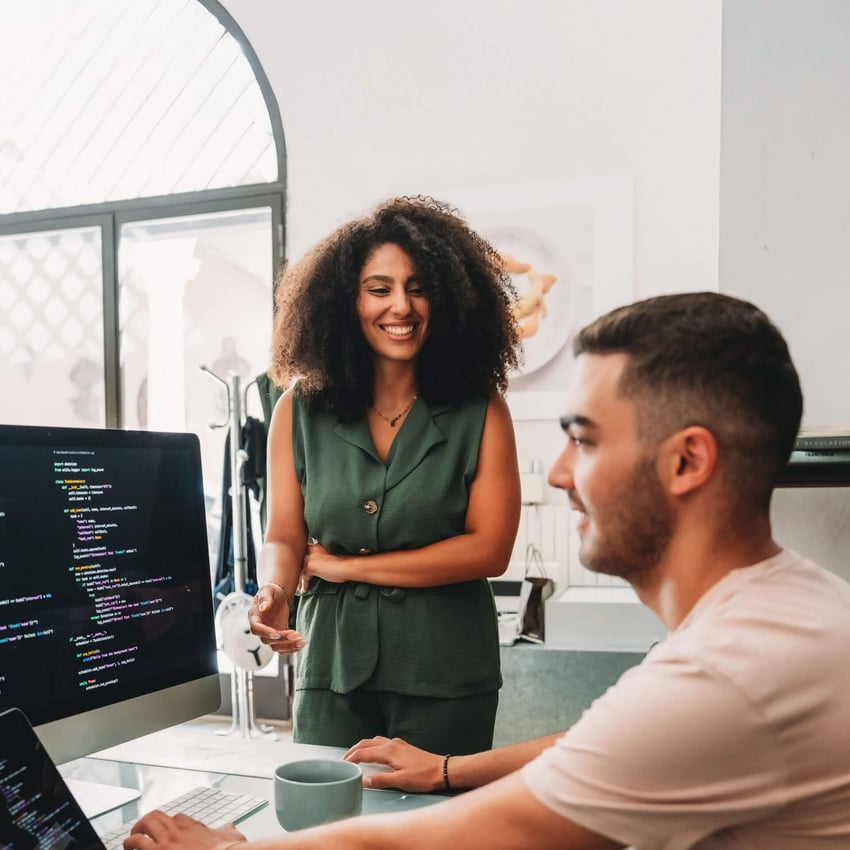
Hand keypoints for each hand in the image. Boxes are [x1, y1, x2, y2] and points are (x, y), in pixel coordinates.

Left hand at [123, 811, 245, 849]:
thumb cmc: (227, 849)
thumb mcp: (230, 836)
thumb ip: (227, 830)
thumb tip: (230, 827)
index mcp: (191, 825)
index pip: (176, 818)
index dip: (169, 824)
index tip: (167, 831)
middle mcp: (175, 830)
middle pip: (153, 818)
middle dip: (144, 824)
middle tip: (139, 832)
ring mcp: (164, 843)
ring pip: (140, 831)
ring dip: (132, 838)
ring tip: (129, 844)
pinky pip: (136, 847)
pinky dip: (131, 849)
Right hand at [248, 583, 305, 654]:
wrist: (277, 595)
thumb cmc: (270, 591)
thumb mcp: (268, 590)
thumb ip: (265, 598)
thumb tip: (263, 607)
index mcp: (254, 617)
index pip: (256, 629)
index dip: (265, 633)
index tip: (277, 634)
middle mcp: (260, 628)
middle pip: (267, 640)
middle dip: (282, 639)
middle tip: (295, 635)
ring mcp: (269, 634)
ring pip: (276, 647)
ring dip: (288, 646)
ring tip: (301, 642)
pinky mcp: (279, 636)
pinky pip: (283, 646)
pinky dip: (292, 647)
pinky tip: (301, 643)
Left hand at [301, 541, 350, 586]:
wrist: (345, 567)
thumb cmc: (342, 564)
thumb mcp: (330, 557)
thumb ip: (321, 558)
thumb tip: (317, 566)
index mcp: (317, 546)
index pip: (306, 552)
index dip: (303, 561)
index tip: (301, 567)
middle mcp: (312, 550)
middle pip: (301, 560)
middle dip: (298, 569)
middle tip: (296, 578)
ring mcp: (310, 558)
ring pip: (301, 569)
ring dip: (299, 578)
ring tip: (299, 585)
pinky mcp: (310, 566)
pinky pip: (304, 577)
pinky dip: (304, 584)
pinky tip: (304, 589)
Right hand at [343, 736, 443, 792]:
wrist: (443, 770)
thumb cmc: (424, 776)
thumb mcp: (401, 781)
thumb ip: (381, 780)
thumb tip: (364, 780)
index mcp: (389, 751)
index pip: (364, 752)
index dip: (351, 758)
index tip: (342, 765)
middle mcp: (392, 744)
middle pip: (366, 743)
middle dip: (353, 750)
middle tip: (344, 760)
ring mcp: (398, 744)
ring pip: (374, 741)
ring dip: (363, 747)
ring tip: (356, 756)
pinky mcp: (403, 746)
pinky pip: (382, 742)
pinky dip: (373, 746)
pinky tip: (375, 754)